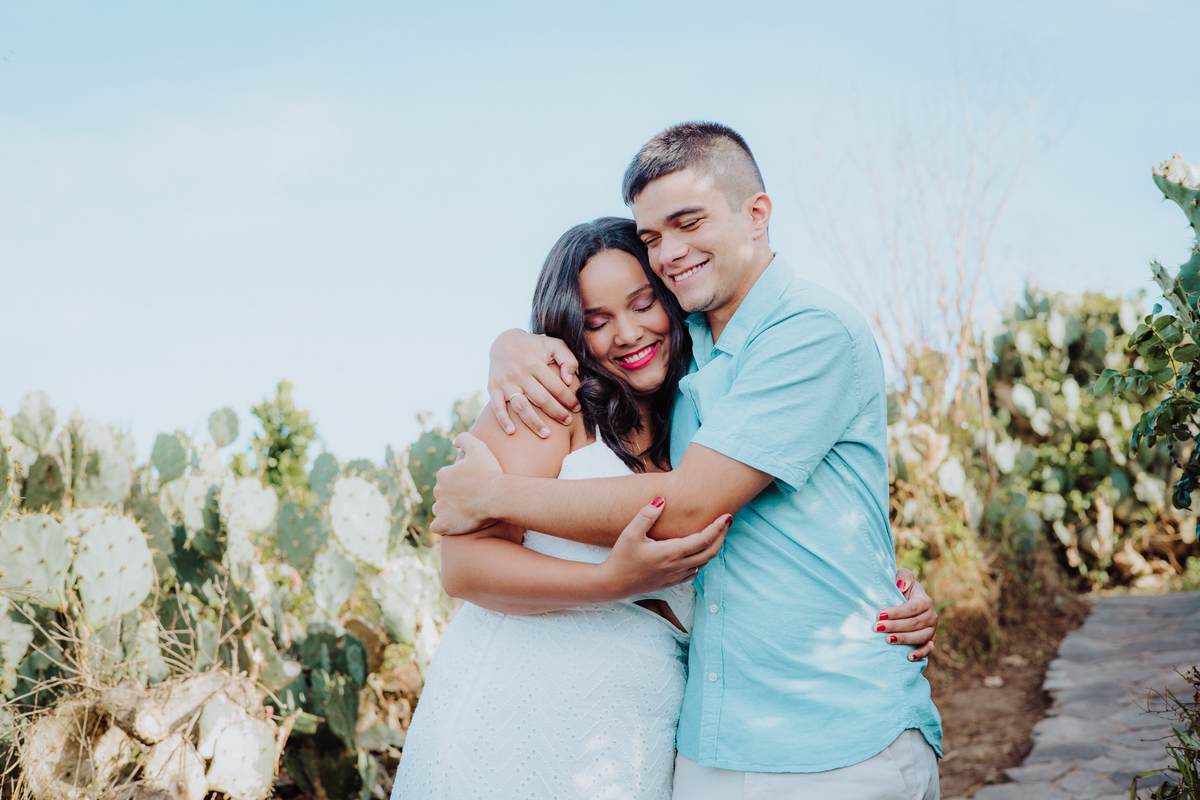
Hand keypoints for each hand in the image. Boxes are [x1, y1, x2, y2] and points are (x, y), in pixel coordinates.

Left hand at [431, 434, 503, 535]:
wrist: (497, 495)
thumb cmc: (489, 472)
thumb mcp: (479, 447)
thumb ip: (464, 439)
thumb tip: (453, 441)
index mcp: (443, 474)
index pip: (448, 479)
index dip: (460, 482)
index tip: (474, 485)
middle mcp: (438, 491)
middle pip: (443, 494)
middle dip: (454, 496)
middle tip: (472, 499)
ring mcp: (441, 509)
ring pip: (440, 509)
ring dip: (449, 511)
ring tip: (466, 512)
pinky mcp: (444, 525)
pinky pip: (437, 527)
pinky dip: (443, 526)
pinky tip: (453, 524)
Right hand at [488, 329, 580, 437]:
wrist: (504, 341)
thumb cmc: (534, 346)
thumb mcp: (554, 344)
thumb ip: (567, 359)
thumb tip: (569, 381)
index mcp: (535, 363)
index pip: (556, 386)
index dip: (568, 399)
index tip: (576, 408)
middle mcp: (519, 373)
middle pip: (541, 399)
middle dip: (557, 413)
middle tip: (567, 422)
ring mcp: (505, 381)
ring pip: (521, 407)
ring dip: (534, 423)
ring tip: (546, 434)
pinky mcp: (493, 387)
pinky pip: (497, 407)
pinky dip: (503, 420)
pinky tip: (512, 432)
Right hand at [600, 499, 730, 597]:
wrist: (613, 583)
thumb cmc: (621, 557)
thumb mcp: (630, 533)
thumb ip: (647, 515)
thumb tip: (661, 500)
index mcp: (671, 552)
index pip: (703, 539)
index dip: (717, 527)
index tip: (726, 516)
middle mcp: (677, 566)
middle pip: (710, 552)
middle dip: (722, 536)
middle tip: (727, 522)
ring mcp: (676, 576)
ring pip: (704, 563)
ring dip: (713, 548)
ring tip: (717, 533)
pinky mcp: (672, 582)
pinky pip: (695, 572)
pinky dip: (702, 560)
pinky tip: (699, 552)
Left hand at [876, 568, 937, 660]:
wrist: (906, 601)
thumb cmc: (901, 588)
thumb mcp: (903, 577)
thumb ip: (904, 577)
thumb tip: (901, 586)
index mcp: (925, 600)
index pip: (912, 608)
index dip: (896, 612)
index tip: (880, 614)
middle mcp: (931, 616)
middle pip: (914, 623)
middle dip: (895, 626)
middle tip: (877, 628)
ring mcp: (932, 629)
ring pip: (920, 636)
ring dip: (904, 639)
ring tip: (887, 640)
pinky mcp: (930, 640)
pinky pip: (928, 648)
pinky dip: (920, 653)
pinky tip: (909, 657)